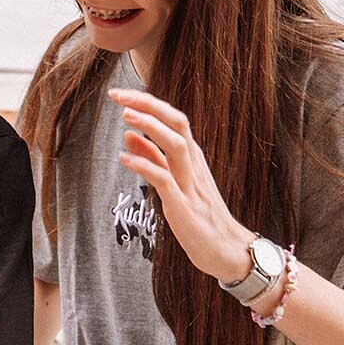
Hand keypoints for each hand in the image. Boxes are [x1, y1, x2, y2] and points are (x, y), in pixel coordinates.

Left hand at [109, 87, 253, 282]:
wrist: (226, 250)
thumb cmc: (199, 215)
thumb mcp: (172, 180)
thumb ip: (152, 157)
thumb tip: (129, 133)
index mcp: (191, 156)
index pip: (172, 118)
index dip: (148, 103)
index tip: (121, 94)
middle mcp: (194, 165)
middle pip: (177, 123)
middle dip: (148, 105)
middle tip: (117, 94)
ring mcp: (191, 185)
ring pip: (177, 146)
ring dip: (151, 129)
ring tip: (125, 116)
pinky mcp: (185, 208)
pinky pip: (166, 181)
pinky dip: (146, 166)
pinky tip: (125, 159)